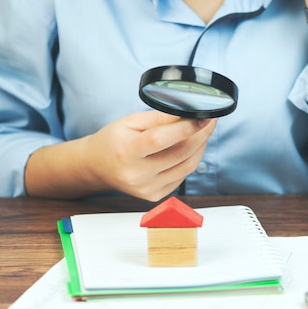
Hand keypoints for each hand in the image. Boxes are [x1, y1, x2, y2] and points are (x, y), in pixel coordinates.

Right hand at [83, 111, 216, 201]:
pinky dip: (190, 160)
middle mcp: (136, 174)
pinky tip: (189, 147)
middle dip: (200, 135)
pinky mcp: (155, 195)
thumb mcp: (130, 121)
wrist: (98, 167)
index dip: (186, 127)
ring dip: (200, 147)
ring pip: (187, 166)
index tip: (203, 116)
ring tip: (201, 132)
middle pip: (179, 154)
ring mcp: (147, 188)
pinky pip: (182, 176)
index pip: (160, 139)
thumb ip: (159, 117)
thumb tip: (187, 112)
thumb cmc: (114, 140)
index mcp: (126, 151)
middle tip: (209, 120)